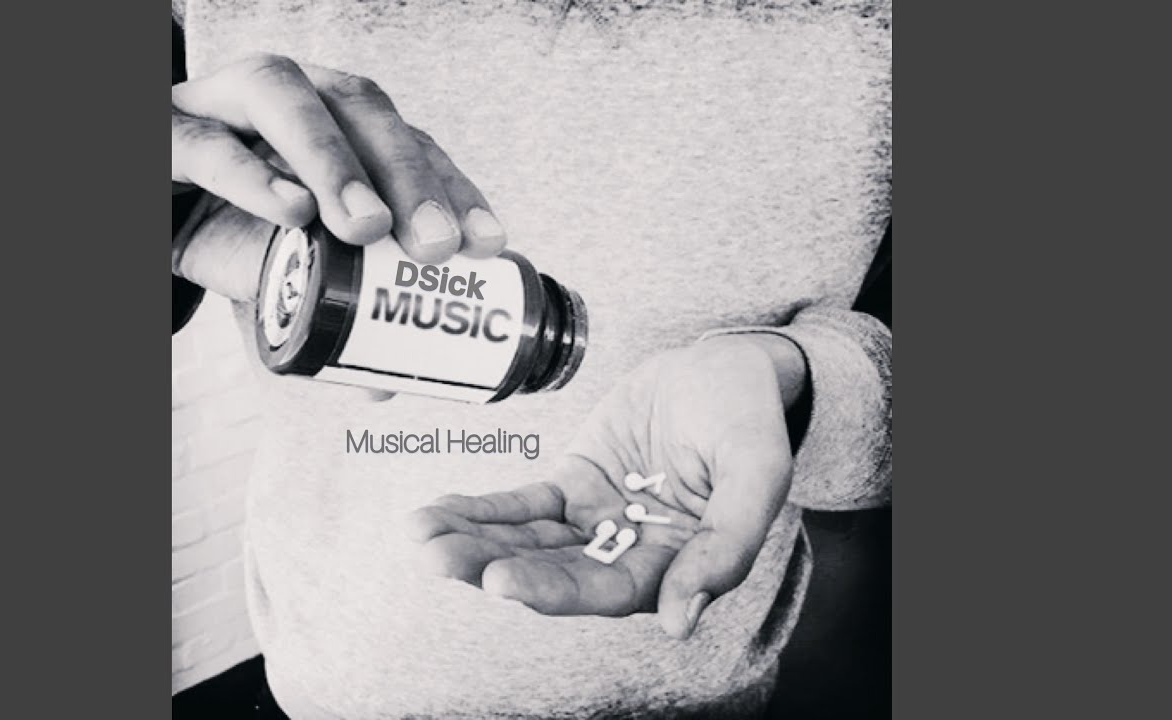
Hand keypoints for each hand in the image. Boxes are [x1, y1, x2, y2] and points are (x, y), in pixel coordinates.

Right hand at [172, 53, 506, 300]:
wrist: (146, 208)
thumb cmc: (225, 228)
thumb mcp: (283, 266)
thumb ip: (330, 309)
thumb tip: (381, 388)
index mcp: (332, 120)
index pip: (403, 137)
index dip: (450, 184)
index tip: (486, 244)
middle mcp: (287, 95)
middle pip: (359, 107)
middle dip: (405, 173)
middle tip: (436, 245)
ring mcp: (222, 102)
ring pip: (284, 98)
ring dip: (333, 160)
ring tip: (368, 226)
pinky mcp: (165, 133)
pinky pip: (204, 141)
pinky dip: (249, 173)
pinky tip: (291, 209)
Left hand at [409, 334, 808, 638]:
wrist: (726, 369)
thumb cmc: (749, 419)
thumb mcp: (757, 472)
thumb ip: (727, 544)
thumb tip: (680, 621)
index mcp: (677, 566)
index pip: (608, 591)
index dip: (553, 590)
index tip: (500, 581)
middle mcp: (630, 555)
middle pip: (554, 574)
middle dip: (491, 568)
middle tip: (438, 559)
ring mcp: (597, 521)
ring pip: (529, 543)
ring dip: (473, 543)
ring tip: (421, 536)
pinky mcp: (573, 485)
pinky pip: (523, 504)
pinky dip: (480, 512)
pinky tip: (438, 515)